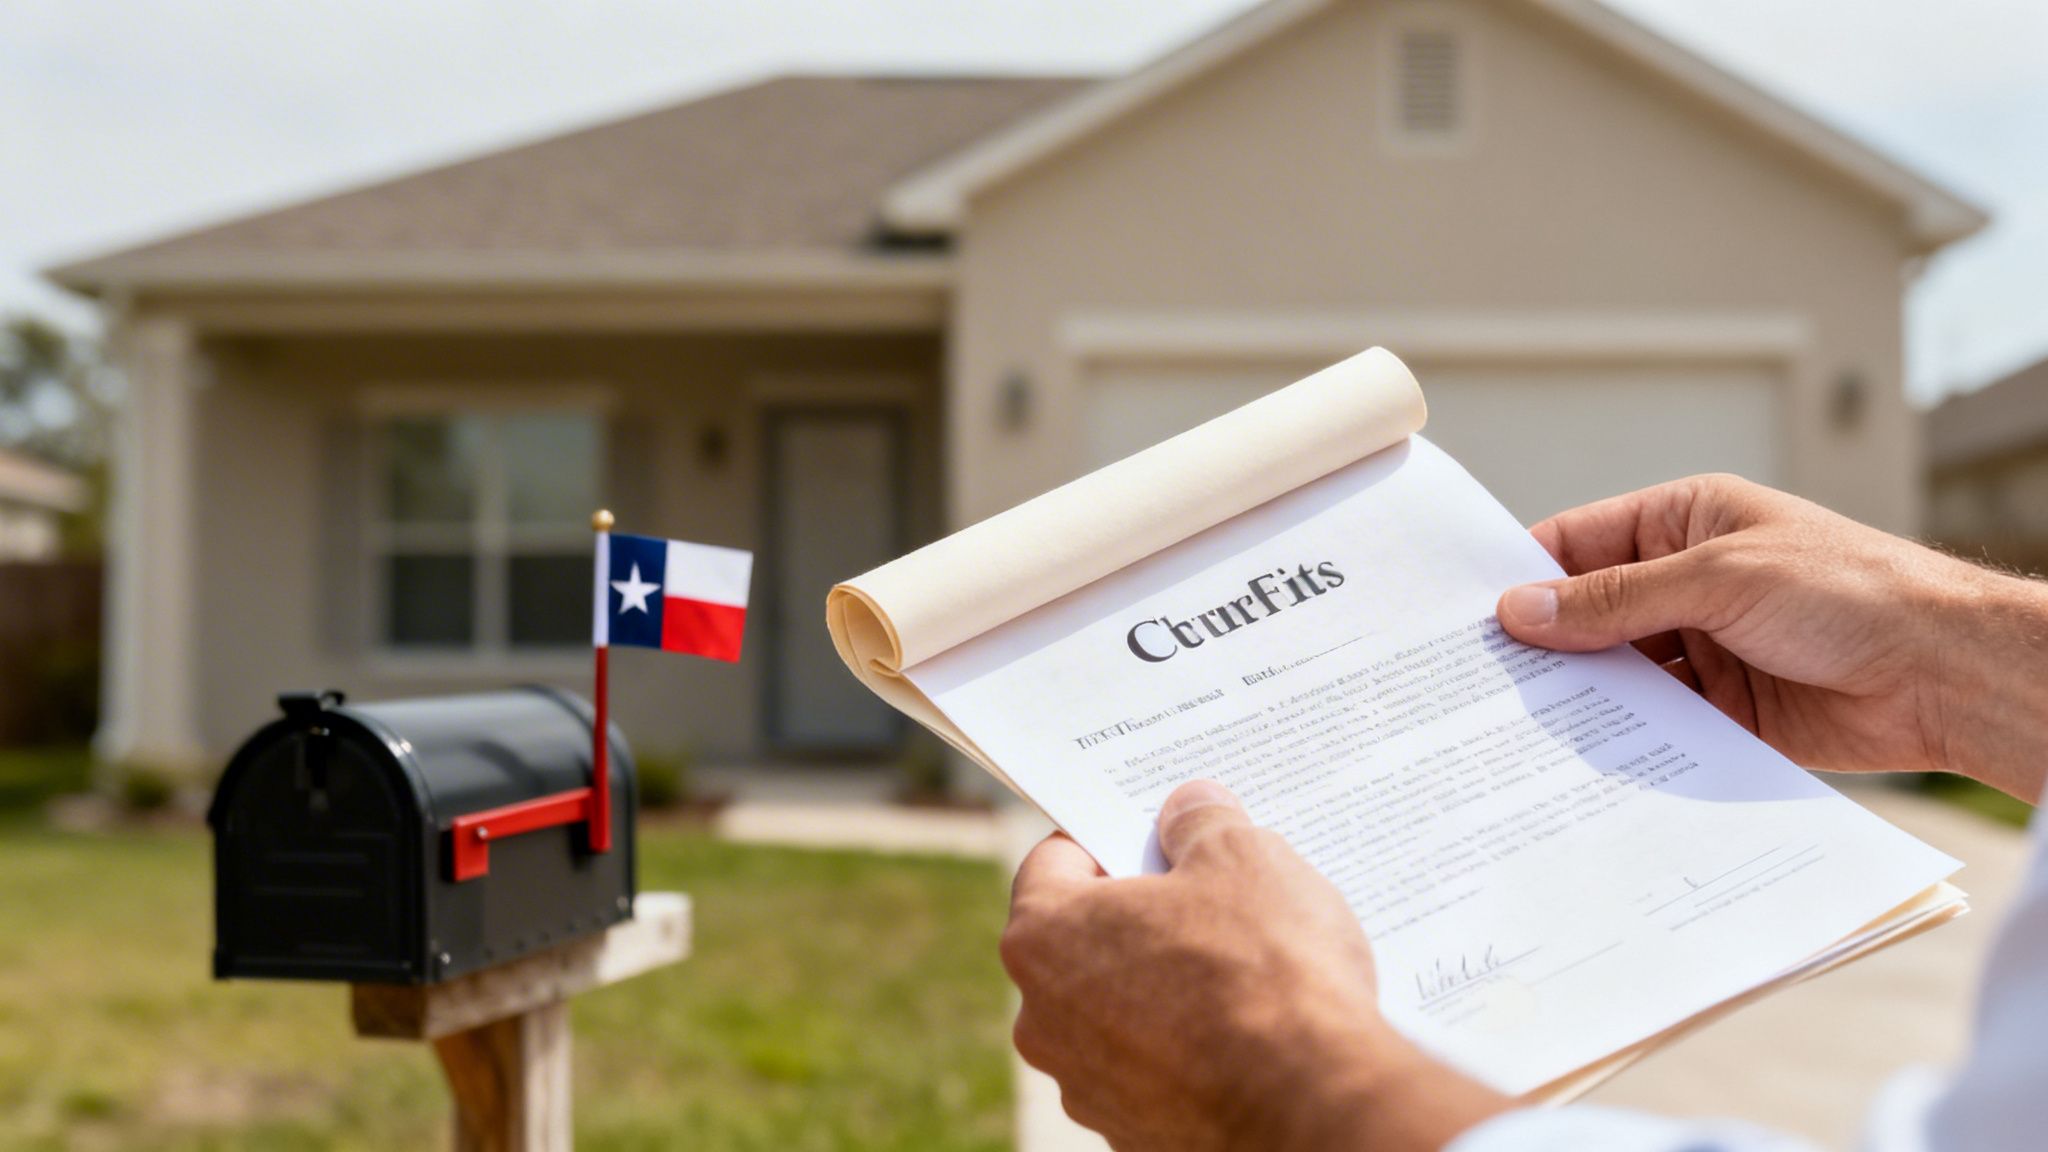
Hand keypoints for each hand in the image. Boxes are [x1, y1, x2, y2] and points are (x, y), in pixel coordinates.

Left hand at [1003, 780, 1509, 1151]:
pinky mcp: (1133, 1133)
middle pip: (1084, 939)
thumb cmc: (1264, 971)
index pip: (1054, 860)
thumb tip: (1189, 809)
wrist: (1310, 1104)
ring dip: (1165, 984)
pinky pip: (1155, 1067)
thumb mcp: (1242, 857)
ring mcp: (1086, 1085)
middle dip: (1143, 913)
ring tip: (1242, 966)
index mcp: (1044, 937)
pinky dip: (1189, 1046)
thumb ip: (1201, 821)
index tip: (1158, 832)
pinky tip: (1249, 1028)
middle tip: (1210, 893)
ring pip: (1119, 1009)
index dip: (1111, 836)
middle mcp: (1044, 1019)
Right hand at [1496, 474, 2047, 800]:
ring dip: (1579, 699)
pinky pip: (1654, 725)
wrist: (1945, 673)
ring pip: (1616, 675)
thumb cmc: (1850, 591)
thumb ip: (1616, 600)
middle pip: (1589, 615)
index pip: (1579, 543)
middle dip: (1543, 646)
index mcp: (1685, 524)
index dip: (1523, 576)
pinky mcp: (1722, 713)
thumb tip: (1521, 610)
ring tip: (1514, 728)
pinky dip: (1621, 741)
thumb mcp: (1719, 578)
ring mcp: (1703, 650)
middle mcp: (1687, 585)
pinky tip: (1578, 761)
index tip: (1466, 616)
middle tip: (1476, 682)